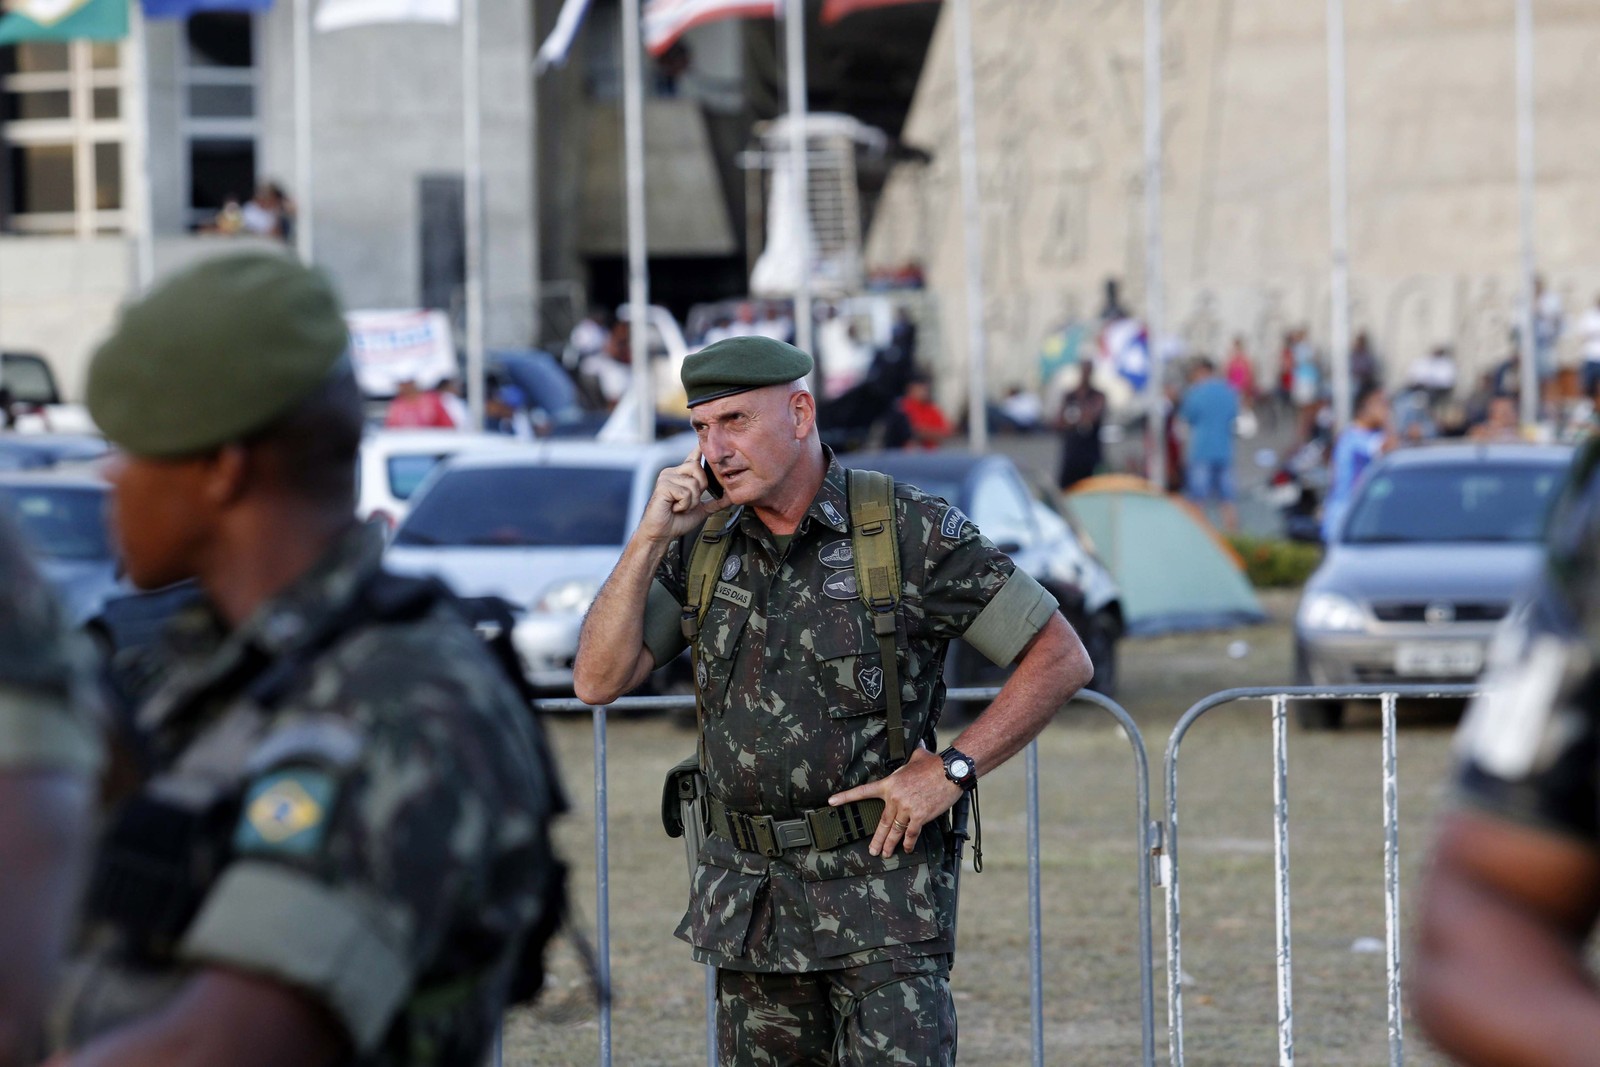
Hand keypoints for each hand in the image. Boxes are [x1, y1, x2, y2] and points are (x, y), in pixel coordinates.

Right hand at [639, 448, 732, 543]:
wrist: (661, 534)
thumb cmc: (676, 521)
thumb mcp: (701, 509)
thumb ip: (715, 501)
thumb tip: (730, 497)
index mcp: (681, 476)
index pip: (693, 458)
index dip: (699, 449)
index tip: (703, 441)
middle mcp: (673, 472)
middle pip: (698, 469)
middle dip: (700, 489)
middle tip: (688, 503)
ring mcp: (666, 477)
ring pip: (693, 483)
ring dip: (691, 501)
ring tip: (680, 507)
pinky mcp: (663, 486)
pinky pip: (685, 492)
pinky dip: (684, 505)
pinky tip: (674, 508)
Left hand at [828, 747, 960, 856]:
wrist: (949, 771)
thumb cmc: (934, 763)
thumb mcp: (917, 756)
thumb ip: (910, 758)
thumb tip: (916, 747)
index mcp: (889, 783)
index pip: (863, 791)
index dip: (846, 797)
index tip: (832, 802)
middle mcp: (895, 798)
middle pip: (881, 822)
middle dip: (876, 839)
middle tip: (872, 851)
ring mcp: (907, 808)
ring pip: (895, 831)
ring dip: (890, 845)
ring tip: (885, 854)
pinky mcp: (920, 816)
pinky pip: (911, 833)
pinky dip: (909, 842)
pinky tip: (907, 848)